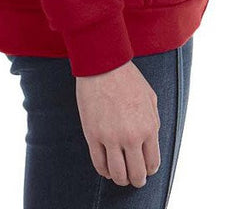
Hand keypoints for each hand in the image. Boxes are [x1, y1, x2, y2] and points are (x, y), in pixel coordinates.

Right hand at [76, 59, 160, 186]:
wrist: (103, 65)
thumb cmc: (128, 79)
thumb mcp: (150, 98)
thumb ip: (153, 122)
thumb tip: (150, 144)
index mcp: (149, 127)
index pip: (152, 163)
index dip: (149, 171)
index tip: (145, 170)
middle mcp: (131, 136)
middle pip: (136, 174)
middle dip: (137, 180)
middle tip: (134, 179)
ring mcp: (110, 137)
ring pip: (117, 175)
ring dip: (121, 180)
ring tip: (121, 177)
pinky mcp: (93, 135)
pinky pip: (99, 165)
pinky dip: (104, 172)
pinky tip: (107, 169)